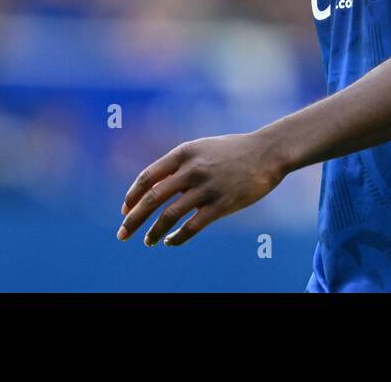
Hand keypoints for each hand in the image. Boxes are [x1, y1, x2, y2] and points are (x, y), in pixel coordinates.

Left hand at [117, 132, 285, 246]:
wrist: (268, 152)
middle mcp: (192, 169)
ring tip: (147, 242)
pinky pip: (192, 227)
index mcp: (184, 153)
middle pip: (152, 198)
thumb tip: (155, 186)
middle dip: (132, 219)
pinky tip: (171, 242)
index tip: (125, 209)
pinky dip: (177, 238)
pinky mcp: (222, 204)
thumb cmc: (234, 151)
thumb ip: (180, 165)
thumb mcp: (203, 148)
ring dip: (154, 232)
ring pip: (169, 216)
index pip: (147, 177)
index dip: (132, 196)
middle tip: (122, 234)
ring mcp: (207, 188)